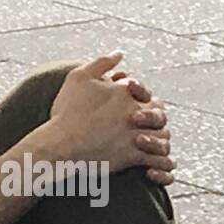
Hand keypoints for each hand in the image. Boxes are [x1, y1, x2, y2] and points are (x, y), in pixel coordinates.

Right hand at [47, 53, 174, 182]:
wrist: (60, 144)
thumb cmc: (67, 112)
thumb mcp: (79, 77)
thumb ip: (102, 62)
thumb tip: (120, 53)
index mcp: (127, 93)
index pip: (147, 94)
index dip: (143, 102)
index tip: (131, 111)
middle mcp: (137, 112)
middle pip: (160, 115)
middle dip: (156, 122)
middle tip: (143, 130)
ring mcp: (137, 134)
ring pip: (163, 138)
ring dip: (160, 144)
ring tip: (149, 149)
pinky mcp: (134, 156)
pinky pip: (157, 161)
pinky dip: (159, 166)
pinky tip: (150, 170)